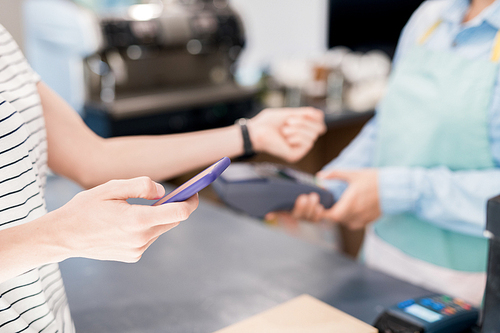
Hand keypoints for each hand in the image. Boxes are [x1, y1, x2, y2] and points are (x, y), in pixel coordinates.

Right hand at [50, 177, 198, 262]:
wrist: (63, 236)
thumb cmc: (86, 208)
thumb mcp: (112, 187)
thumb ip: (141, 185)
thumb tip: (163, 192)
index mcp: (138, 220)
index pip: (179, 212)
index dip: (191, 200)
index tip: (194, 191)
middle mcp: (141, 239)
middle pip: (173, 221)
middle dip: (176, 206)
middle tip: (174, 194)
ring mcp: (137, 250)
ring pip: (160, 229)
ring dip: (158, 217)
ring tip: (139, 207)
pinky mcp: (132, 256)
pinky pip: (149, 238)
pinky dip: (146, 228)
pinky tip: (127, 223)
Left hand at [247, 107, 325, 162]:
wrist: (255, 131)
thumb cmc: (268, 122)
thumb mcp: (289, 113)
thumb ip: (304, 114)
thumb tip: (320, 115)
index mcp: (301, 129)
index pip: (320, 121)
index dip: (315, 116)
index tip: (304, 112)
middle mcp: (302, 140)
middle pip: (320, 128)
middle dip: (305, 122)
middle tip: (288, 122)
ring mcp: (299, 149)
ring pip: (314, 136)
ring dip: (298, 129)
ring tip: (284, 130)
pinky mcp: (296, 155)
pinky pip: (308, 144)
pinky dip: (297, 137)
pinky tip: (286, 138)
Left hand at [287, 169, 380, 228]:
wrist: (395, 188)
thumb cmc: (374, 179)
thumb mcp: (353, 174)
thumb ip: (335, 174)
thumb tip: (320, 176)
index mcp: (351, 202)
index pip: (332, 216)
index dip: (324, 214)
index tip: (321, 206)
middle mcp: (356, 213)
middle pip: (338, 219)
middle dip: (332, 213)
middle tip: (329, 204)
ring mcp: (364, 218)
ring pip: (346, 222)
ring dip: (341, 216)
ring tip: (341, 205)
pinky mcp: (369, 220)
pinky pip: (355, 223)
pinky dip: (350, 218)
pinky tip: (351, 209)